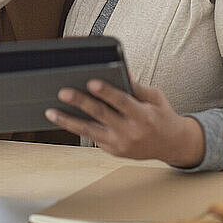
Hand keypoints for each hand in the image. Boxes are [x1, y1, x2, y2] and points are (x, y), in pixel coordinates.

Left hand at [45, 80, 204, 166]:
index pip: (121, 102)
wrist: (172, 145)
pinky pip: (92, 137)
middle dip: (80, 103)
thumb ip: (136, 87)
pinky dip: (76, 127)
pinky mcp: (113, 151)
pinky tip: (62, 118)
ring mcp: (120, 145)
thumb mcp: (155, 98)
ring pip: (89, 131)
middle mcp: (131, 132)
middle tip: (63, 93)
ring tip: (50, 111)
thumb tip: (121, 71)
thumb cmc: (161, 115)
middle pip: (101, 115)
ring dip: (67, 121)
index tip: (91, 82)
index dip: (106, 92)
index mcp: (143, 116)